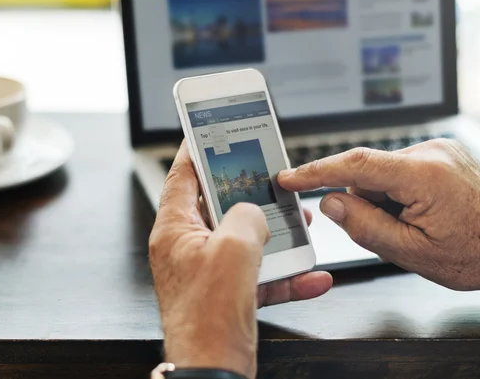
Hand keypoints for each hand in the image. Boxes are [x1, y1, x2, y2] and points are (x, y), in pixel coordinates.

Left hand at [149, 142, 331, 378]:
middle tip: (269, 180)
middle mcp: (188, 247)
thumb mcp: (233, 250)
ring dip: (274, 233)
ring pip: (243, 239)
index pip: (182, 176)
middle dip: (249, 194)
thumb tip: (254, 213)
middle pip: (218, 206)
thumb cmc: (208, 317)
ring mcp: (207, 271)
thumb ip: (247, 218)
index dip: (196, 151)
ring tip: (301, 225)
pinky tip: (312, 275)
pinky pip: (259, 274)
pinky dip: (284, 274)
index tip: (209, 133)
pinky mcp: (227, 293)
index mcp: (175, 230)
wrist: (213, 371)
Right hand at [278, 139, 479, 290]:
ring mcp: (436, 150)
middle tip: (393, 232)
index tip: (288, 178)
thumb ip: (365, 227)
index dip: (316, 172)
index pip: (355, 165)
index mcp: (424, 176)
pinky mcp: (438, 154)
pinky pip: (397, 172)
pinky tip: (421, 213)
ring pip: (380, 175)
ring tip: (417, 224)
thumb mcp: (414, 253)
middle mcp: (430, 153)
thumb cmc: (477, 253)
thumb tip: (330, 204)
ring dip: (383, 200)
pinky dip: (396, 194)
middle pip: (366, 174)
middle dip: (365, 203)